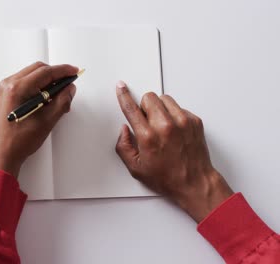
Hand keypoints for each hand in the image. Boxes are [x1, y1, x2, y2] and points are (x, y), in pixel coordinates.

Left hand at [0, 62, 78, 177]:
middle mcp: (9, 85)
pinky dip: (38, 86)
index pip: (46, 72)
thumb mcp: (48, 120)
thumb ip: (62, 101)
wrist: (5, 152)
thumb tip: (69, 88)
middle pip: (38, 69)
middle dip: (56, 75)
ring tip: (58, 97)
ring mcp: (6, 88)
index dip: (63, 71)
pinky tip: (46, 99)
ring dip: (47, 81)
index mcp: (18, 89)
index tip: (73, 71)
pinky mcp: (7, 94)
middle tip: (68, 85)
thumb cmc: (20, 140)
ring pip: (32, 74)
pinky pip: (26, 81)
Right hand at [114, 81, 232, 222]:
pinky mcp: (194, 121)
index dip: (124, 96)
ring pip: (164, 98)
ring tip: (161, 125)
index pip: (132, 109)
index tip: (121, 87)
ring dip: (159, 108)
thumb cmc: (167, 177)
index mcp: (148, 137)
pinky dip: (173, 114)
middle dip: (144, 106)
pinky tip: (173, 130)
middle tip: (146, 121)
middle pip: (149, 97)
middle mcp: (166, 126)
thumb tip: (124, 131)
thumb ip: (123, 147)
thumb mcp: (136, 168)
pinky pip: (178, 107)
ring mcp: (182, 121)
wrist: (195, 182)